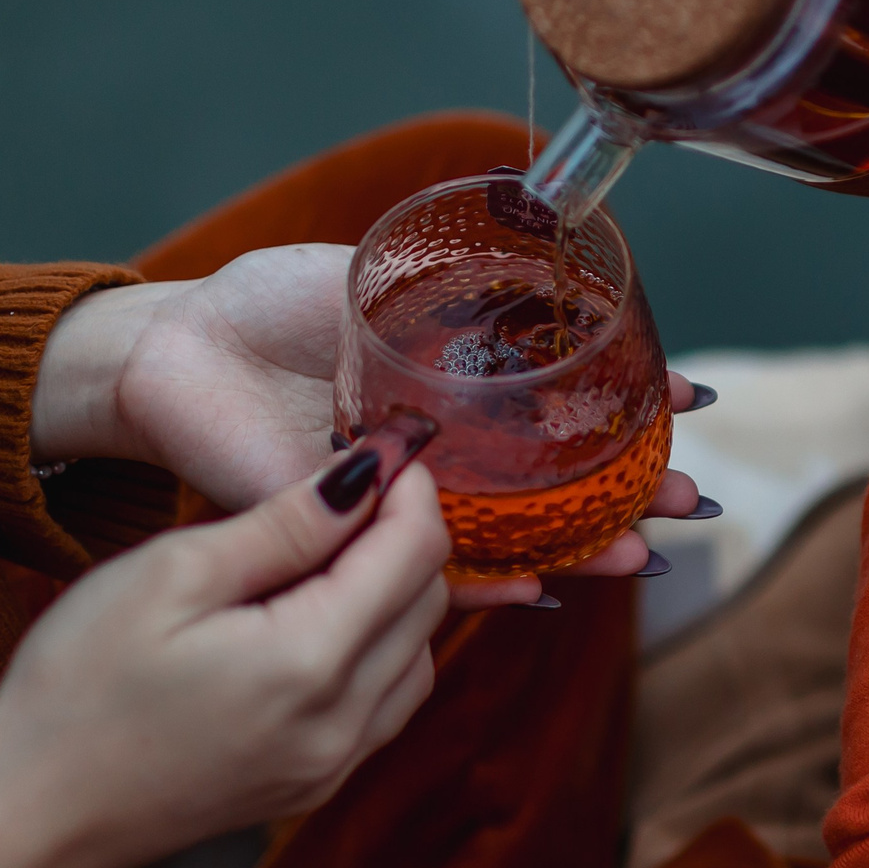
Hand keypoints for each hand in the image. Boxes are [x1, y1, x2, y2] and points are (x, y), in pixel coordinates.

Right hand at [0, 454, 451, 867]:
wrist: (31, 815)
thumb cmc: (78, 685)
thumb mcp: (172, 574)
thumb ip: (283, 526)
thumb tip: (366, 477)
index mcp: (310, 662)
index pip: (415, 556)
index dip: (411, 491)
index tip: (383, 451)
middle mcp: (342, 724)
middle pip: (428, 604)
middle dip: (404, 537)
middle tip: (348, 494)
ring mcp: (333, 767)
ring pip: (418, 656)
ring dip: (396, 597)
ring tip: (327, 556)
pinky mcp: (314, 788)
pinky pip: (387, 705)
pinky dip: (379, 652)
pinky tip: (320, 622)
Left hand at [29, 243, 707, 599]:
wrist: (177, 348)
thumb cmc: (266, 303)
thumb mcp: (374, 276)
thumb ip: (448, 289)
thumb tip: (538, 274)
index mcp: (456, 378)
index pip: (562, 399)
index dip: (627, 401)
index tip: (691, 398)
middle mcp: (445, 443)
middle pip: (556, 478)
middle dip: (627, 489)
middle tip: (688, 499)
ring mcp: (406, 493)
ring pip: (512, 532)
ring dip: (580, 546)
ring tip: (640, 554)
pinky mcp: (357, 535)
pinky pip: (430, 573)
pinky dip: (485, 586)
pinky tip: (540, 593)